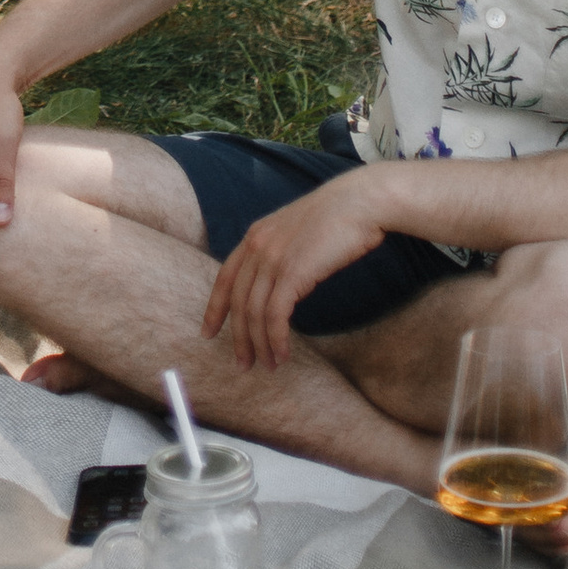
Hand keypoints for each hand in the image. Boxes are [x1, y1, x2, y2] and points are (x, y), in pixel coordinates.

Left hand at [200, 169, 391, 366]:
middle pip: (237, 302)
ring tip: (268, 366)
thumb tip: (279, 283)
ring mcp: (273, 258)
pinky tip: (283, 354)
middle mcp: (257, 246)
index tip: (207, 332)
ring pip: (254, 313)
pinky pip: (276, 315)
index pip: (225, 278)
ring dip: (259, 345)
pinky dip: (277, 339)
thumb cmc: (337, 218)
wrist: (360, 203)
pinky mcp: (293, 272)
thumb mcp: (296, 232)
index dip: (214, 308)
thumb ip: (281, 253)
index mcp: (255, 235)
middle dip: (238, 337)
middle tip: (243, 365)